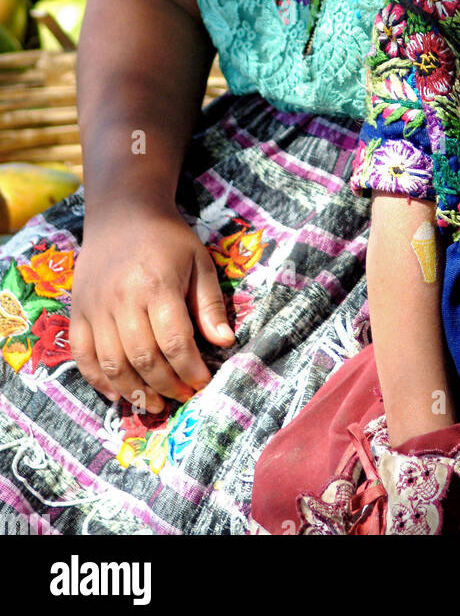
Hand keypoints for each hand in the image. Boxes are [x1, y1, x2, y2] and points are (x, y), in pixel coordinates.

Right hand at [69, 201, 235, 413]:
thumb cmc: (167, 238)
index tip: (202, 384)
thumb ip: (210, 304)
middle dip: (167, 385)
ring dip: (135, 391)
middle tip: (183, 397)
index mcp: (157, 285)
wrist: (123, 211)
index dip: (190, 370)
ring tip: (156, 404)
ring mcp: (95, 306)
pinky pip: (82, 355)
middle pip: (143, 358)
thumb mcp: (199, 262)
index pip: (175, 341)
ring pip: (112, 363)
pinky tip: (118, 393)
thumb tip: (225, 342)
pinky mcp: (78, 310)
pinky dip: (98, 380)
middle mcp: (122, 299)